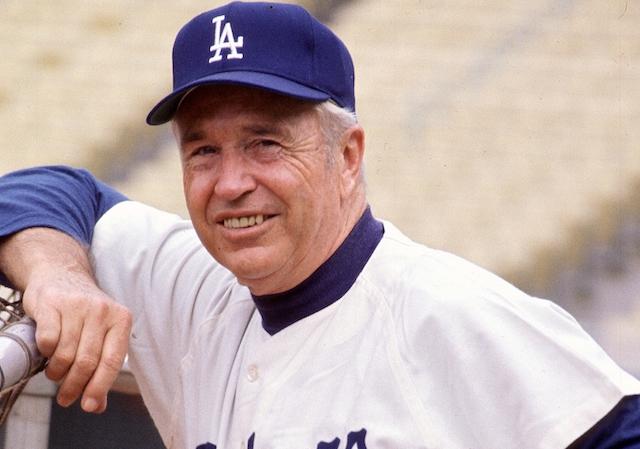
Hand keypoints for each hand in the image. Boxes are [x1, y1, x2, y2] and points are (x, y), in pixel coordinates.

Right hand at [0, 228, 131, 412]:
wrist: (61, 275)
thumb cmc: (85, 312)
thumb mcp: (101, 334)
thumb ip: (102, 368)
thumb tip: (97, 405)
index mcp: (121, 319)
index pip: (113, 360)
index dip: (99, 387)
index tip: (88, 406)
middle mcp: (102, 310)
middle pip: (88, 361)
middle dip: (75, 386)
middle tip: (66, 398)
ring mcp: (78, 305)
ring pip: (66, 353)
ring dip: (58, 373)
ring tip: (55, 374)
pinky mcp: (52, 303)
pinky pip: (48, 340)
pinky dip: (46, 353)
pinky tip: (48, 353)